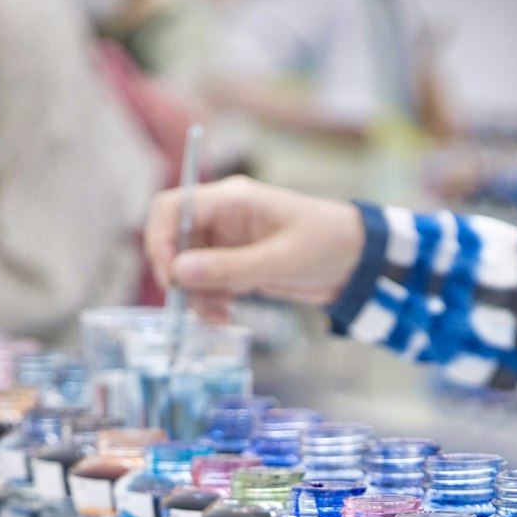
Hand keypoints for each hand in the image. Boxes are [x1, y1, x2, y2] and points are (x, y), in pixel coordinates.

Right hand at [145, 176, 365, 318]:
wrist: (356, 260)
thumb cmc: (326, 246)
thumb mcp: (279, 260)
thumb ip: (229, 268)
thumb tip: (178, 272)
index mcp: (232, 199)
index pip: (172, 208)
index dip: (160, 241)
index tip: (171, 279)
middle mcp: (223, 216)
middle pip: (174, 241)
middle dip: (179, 276)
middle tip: (195, 307)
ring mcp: (228, 241)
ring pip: (189, 266)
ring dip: (195, 294)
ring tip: (219, 317)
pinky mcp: (237, 263)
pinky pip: (207, 281)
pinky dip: (209, 300)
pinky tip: (225, 315)